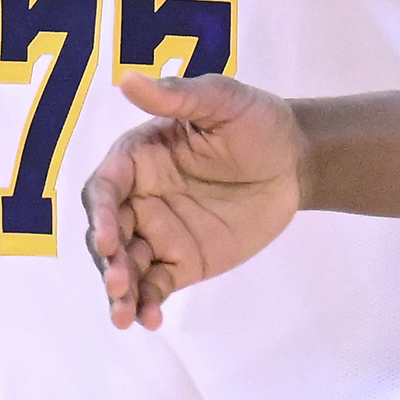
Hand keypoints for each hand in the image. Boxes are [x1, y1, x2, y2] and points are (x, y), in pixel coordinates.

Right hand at [79, 73, 303, 328]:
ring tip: (124, 316)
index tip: (109, 238)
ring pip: (126, 266)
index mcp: (138, 158)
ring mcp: (159, 233)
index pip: (107, 188)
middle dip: (107, 262)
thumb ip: (177, 95)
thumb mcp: (222, 100)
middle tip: (118, 285)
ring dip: (119, 292)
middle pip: (109, 234)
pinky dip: (148, 304)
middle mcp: (140, 198)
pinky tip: (149, 320)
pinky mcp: (182, 261)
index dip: (103, 214)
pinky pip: (156, 286)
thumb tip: (127, 79)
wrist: (297, 161)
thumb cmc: (256, 121)